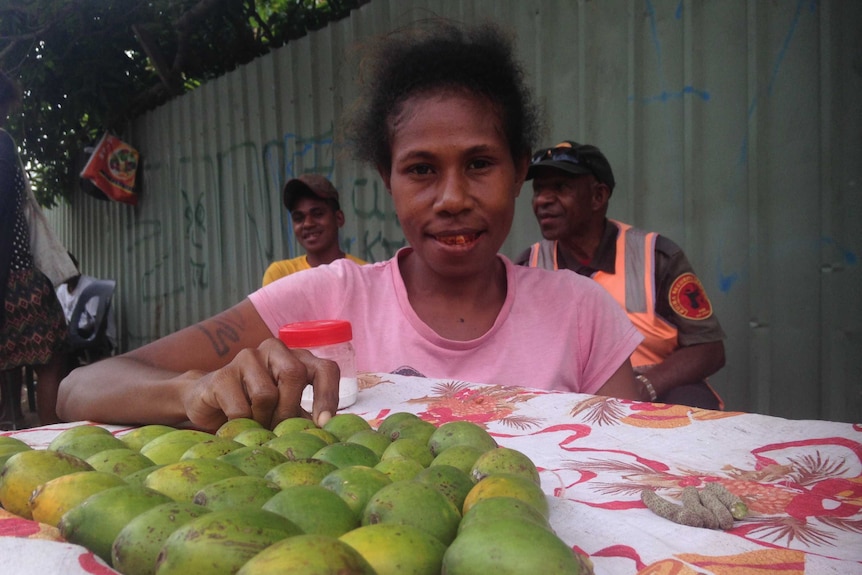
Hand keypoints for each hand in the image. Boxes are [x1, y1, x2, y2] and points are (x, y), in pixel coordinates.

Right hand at [180, 338, 339, 431]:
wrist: (207, 405)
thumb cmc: (255, 410)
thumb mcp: (285, 412)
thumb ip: (305, 418)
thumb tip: (329, 434)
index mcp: (297, 358)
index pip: (325, 369)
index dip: (328, 395)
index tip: (324, 424)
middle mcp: (274, 350)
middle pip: (294, 374)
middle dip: (289, 410)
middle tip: (278, 430)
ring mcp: (247, 357)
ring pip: (266, 394)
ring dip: (262, 420)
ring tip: (254, 425)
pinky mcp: (221, 375)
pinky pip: (240, 409)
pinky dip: (241, 425)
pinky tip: (234, 423)